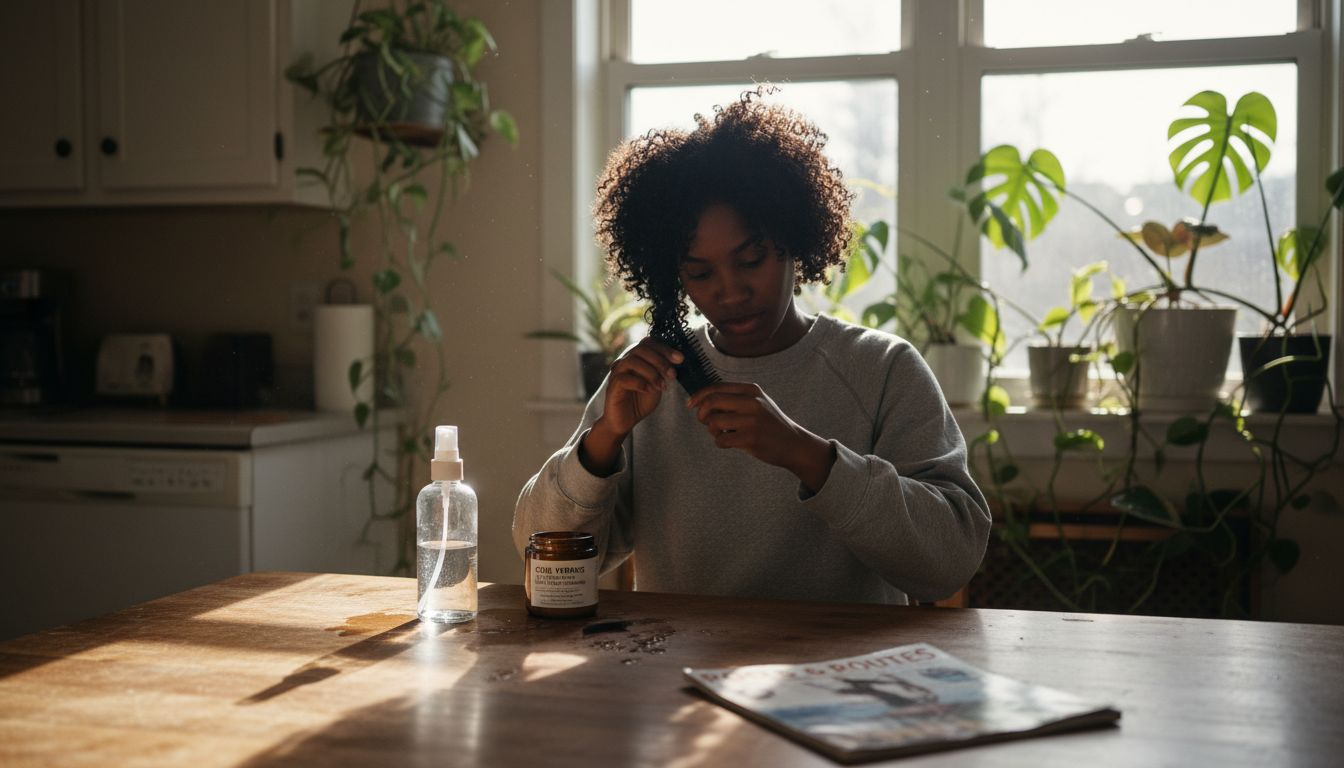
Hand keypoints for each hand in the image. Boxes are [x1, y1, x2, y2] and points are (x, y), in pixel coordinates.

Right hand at [579, 339, 681, 475]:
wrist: (625, 421)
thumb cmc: (640, 401)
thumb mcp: (657, 384)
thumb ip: (664, 372)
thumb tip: (678, 361)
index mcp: (636, 359)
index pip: (648, 343)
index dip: (665, 348)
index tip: (680, 359)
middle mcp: (625, 362)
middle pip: (640, 349)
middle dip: (660, 360)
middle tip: (673, 374)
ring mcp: (617, 374)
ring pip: (631, 361)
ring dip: (650, 372)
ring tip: (661, 386)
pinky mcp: (612, 387)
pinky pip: (623, 378)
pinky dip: (639, 383)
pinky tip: (650, 390)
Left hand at [687, 382, 836, 491]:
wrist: (793, 444)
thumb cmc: (769, 424)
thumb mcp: (757, 403)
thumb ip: (734, 399)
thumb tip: (701, 400)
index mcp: (751, 390)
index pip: (716, 387)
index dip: (699, 396)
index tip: (690, 405)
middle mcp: (752, 402)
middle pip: (711, 402)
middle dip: (701, 413)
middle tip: (703, 421)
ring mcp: (752, 420)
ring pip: (713, 422)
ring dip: (712, 430)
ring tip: (722, 433)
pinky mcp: (751, 438)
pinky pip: (721, 440)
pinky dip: (720, 442)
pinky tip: (730, 442)